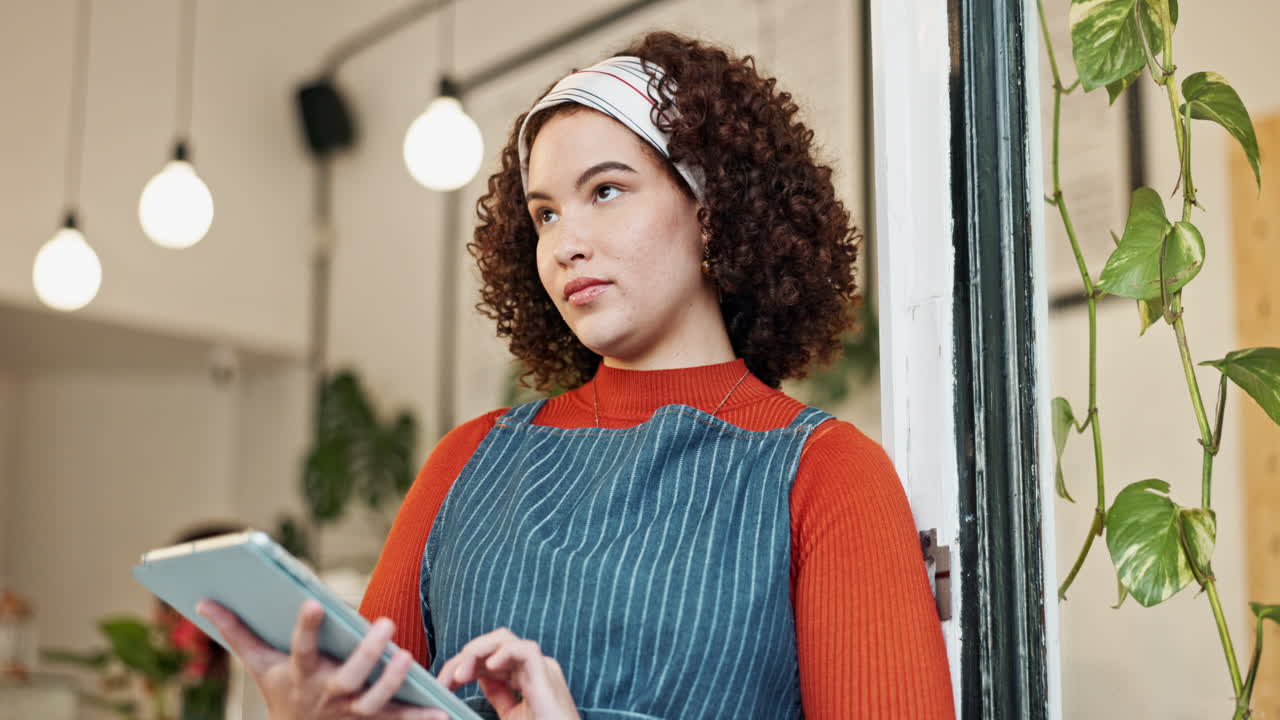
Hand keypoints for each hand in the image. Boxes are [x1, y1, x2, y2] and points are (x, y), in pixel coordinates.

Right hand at [197, 598, 445, 719]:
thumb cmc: (280, 690)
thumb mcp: (259, 664)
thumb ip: (236, 632)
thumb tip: (205, 600)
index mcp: (298, 675)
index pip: (300, 649)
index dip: (306, 627)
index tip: (313, 601)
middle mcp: (326, 694)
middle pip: (347, 676)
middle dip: (367, 652)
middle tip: (386, 623)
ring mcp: (351, 711)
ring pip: (373, 699)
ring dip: (392, 681)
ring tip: (406, 656)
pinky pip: (399, 719)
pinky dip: (422, 717)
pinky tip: (445, 712)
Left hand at [437, 627, 579, 719]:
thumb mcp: (512, 716)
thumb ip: (499, 696)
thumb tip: (478, 679)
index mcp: (524, 678)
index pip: (487, 659)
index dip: (462, 666)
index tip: (441, 684)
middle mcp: (533, 670)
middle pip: (492, 645)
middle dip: (464, 657)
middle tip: (445, 680)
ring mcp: (542, 670)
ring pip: (505, 640)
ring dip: (476, 652)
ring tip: (460, 675)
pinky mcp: (548, 677)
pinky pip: (526, 650)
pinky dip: (504, 653)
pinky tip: (488, 667)